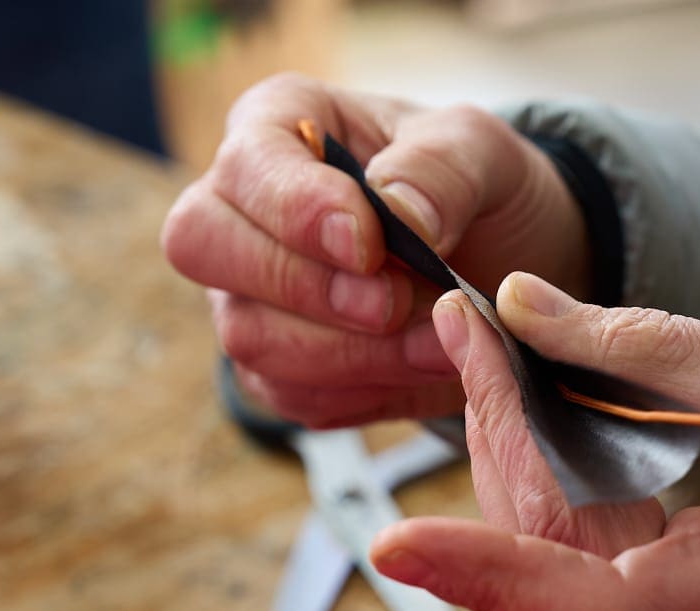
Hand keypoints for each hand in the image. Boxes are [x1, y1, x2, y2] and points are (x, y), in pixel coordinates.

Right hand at [161, 75, 588, 427]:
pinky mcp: (275, 368)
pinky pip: (292, 395)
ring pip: (249, 336)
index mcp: (276, 125)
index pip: (243, 165)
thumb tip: (398, 215)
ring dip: (352, 354)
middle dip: (305, 287)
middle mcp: (238, 209)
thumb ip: (441, 169)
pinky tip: (422, 367)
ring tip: (440, 342)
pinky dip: (364, 392)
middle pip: (201, 247)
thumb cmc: (472, 186)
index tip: (367, 245)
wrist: (498, 263)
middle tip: (393, 304)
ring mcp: (246, 294)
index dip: (294, 210)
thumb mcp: (481, 150)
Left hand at [369, 274, 699, 610]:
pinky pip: (608, 586)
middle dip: (499, 455)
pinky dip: (574, 511)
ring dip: (529, 477)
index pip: (592, 610)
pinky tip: (547, 432)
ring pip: (573, 580)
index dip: (488, 576)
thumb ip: (637, 351)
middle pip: (561, 574)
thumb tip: (520, 311)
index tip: (396, 545)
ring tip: (494, 367)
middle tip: (466, 344)